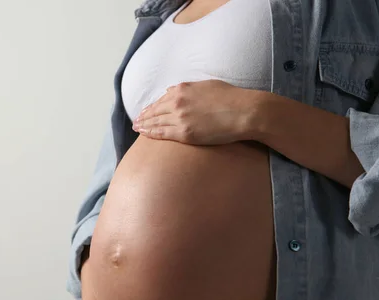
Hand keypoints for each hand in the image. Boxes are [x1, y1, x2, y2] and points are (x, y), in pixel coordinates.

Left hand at [132, 80, 262, 144]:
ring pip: (156, 122)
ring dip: (144, 125)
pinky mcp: (185, 133)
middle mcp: (177, 102)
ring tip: (137, 128)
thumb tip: (171, 91)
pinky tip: (144, 134)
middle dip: (144, 117)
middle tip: (136, 122)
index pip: (161, 100)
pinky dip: (151, 133)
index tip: (145, 111)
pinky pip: (162, 133)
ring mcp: (180, 118)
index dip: (151, 107)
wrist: (243, 111)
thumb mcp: (206, 85)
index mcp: (182, 89)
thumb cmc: (230, 97)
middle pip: (155, 111)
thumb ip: (187, 88)